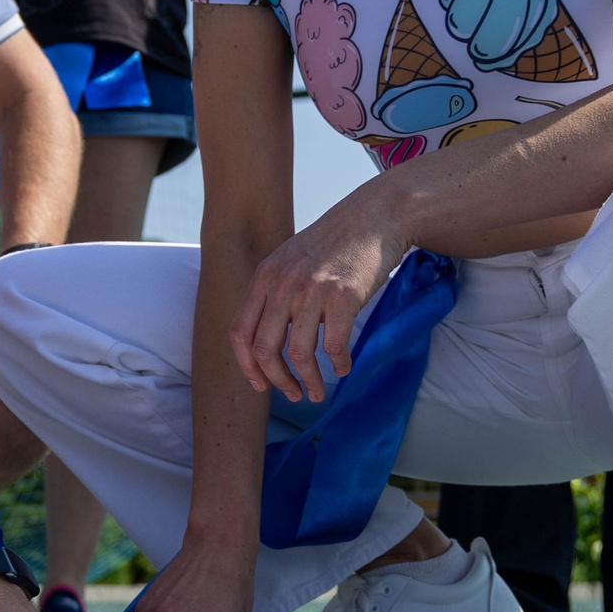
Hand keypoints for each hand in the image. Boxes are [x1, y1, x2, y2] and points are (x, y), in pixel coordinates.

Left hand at [228, 188, 405, 403]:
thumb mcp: (288, 261)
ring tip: (317, 392)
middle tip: (293, 394)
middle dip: (277, 380)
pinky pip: (334, 345)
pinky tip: (343, 369)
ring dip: (308, 381)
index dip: (246, 365)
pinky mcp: (344, 296)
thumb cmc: (332, 246)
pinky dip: (338, 365)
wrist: (373, 217)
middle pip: (264, 349)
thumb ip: (272, 293)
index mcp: (263, 278)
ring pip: (298, 353)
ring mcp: (312, 290)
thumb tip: (263, 341)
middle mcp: (282, 284)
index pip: (239, 332)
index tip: (260, 385)